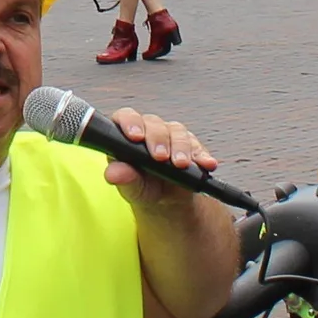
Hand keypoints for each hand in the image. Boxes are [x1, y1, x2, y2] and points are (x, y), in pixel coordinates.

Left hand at [99, 107, 216, 207]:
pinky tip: (205, 164)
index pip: (126, 117)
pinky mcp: (191, 147)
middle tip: (160, 157)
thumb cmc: (143, 186)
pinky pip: (198, 146)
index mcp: (127, 136)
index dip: (130, 122)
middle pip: (154, 124)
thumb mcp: (131, 187)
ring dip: (181, 148)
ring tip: (181, 164)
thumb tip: (113, 173)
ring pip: (177, 132)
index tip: (135, 136)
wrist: (166, 200)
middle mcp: (150, 131)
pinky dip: (202, 156)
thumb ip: (122, 178)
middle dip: (159, 139)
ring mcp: (171, 136)